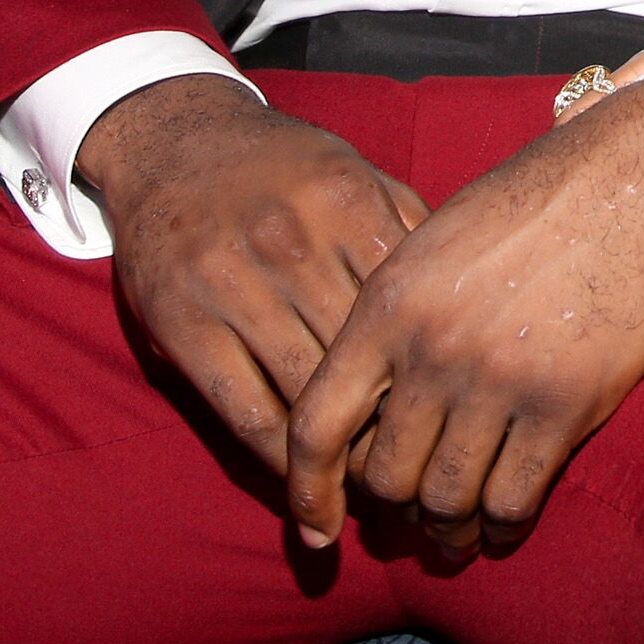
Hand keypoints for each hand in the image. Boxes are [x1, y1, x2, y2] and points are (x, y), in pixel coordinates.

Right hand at [80, 74, 428, 476]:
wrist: (174, 143)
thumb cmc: (285, 171)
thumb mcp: (355, 175)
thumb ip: (409, 231)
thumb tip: (470, 303)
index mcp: (349, 205)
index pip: (414, 312)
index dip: (442, 377)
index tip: (462, 424)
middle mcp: (294, 245)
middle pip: (367, 363)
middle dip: (401, 430)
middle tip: (431, 480)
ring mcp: (234, 287)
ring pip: (308, 398)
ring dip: (345, 462)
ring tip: (377, 500)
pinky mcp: (183, 327)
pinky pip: (246, 414)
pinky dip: (282, 463)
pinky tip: (307, 493)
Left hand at [284, 74, 643, 554]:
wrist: (632, 184)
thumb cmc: (531, 206)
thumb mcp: (434, 240)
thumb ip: (392, 317)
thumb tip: (365, 404)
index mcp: (390, 303)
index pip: (317, 425)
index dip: (307, 491)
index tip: (318, 528)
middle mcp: (435, 349)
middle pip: (384, 476)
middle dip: (393, 507)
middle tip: (409, 513)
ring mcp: (500, 381)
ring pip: (448, 499)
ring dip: (446, 530)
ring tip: (452, 536)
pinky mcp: (565, 405)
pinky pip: (514, 499)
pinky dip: (502, 526)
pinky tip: (503, 524)